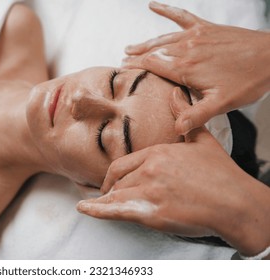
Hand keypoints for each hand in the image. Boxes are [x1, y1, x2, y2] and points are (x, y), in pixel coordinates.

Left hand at [77, 87, 269, 256]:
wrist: (236, 203)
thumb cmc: (221, 175)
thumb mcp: (202, 141)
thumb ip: (183, 118)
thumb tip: (176, 94)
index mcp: (158, 152)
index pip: (122, 163)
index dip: (112, 174)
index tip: (109, 181)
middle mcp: (150, 168)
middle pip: (117, 179)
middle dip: (109, 188)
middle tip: (105, 194)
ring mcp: (149, 189)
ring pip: (116, 194)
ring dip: (106, 201)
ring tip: (94, 204)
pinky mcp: (151, 212)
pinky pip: (116, 210)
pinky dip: (96, 210)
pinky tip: (84, 208)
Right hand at [122, 1, 269, 134]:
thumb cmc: (249, 81)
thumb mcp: (222, 103)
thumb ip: (197, 115)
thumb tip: (177, 128)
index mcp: (187, 68)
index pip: (153, 65)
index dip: (136, 66)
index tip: (123, 69)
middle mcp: (187, 49)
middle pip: (154, 51)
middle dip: (137, 56)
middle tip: (124, 60)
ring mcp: (196, 35)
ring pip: (163, 37)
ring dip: (145, 42)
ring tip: (130, 46)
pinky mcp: (206, 27)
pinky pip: (182, 16)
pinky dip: (166, 10)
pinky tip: (153, 6)